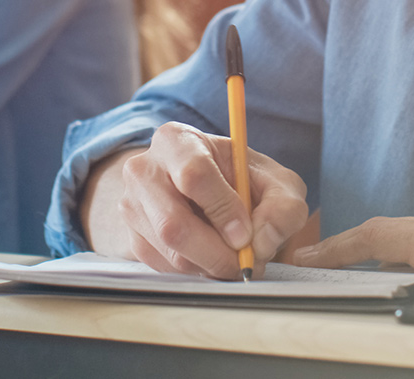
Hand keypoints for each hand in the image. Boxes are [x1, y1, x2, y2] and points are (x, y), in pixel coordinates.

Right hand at [87, 122, 308, 278]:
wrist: (202, 190)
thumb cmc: (240, 180)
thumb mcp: (274, 181)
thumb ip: (283, 206)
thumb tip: (261, 242)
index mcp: (177, 140)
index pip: (194, 175)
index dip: (223, 210)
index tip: (246, 234)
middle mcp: (144, 170)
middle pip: (173, 224)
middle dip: (217, 253)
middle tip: (246, 263)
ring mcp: (131, 206)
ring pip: (170, 253)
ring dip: (211, 266)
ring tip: (234, 258)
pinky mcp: (132, 239)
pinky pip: (165, 269)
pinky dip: (196, 272)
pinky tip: (212, 257)